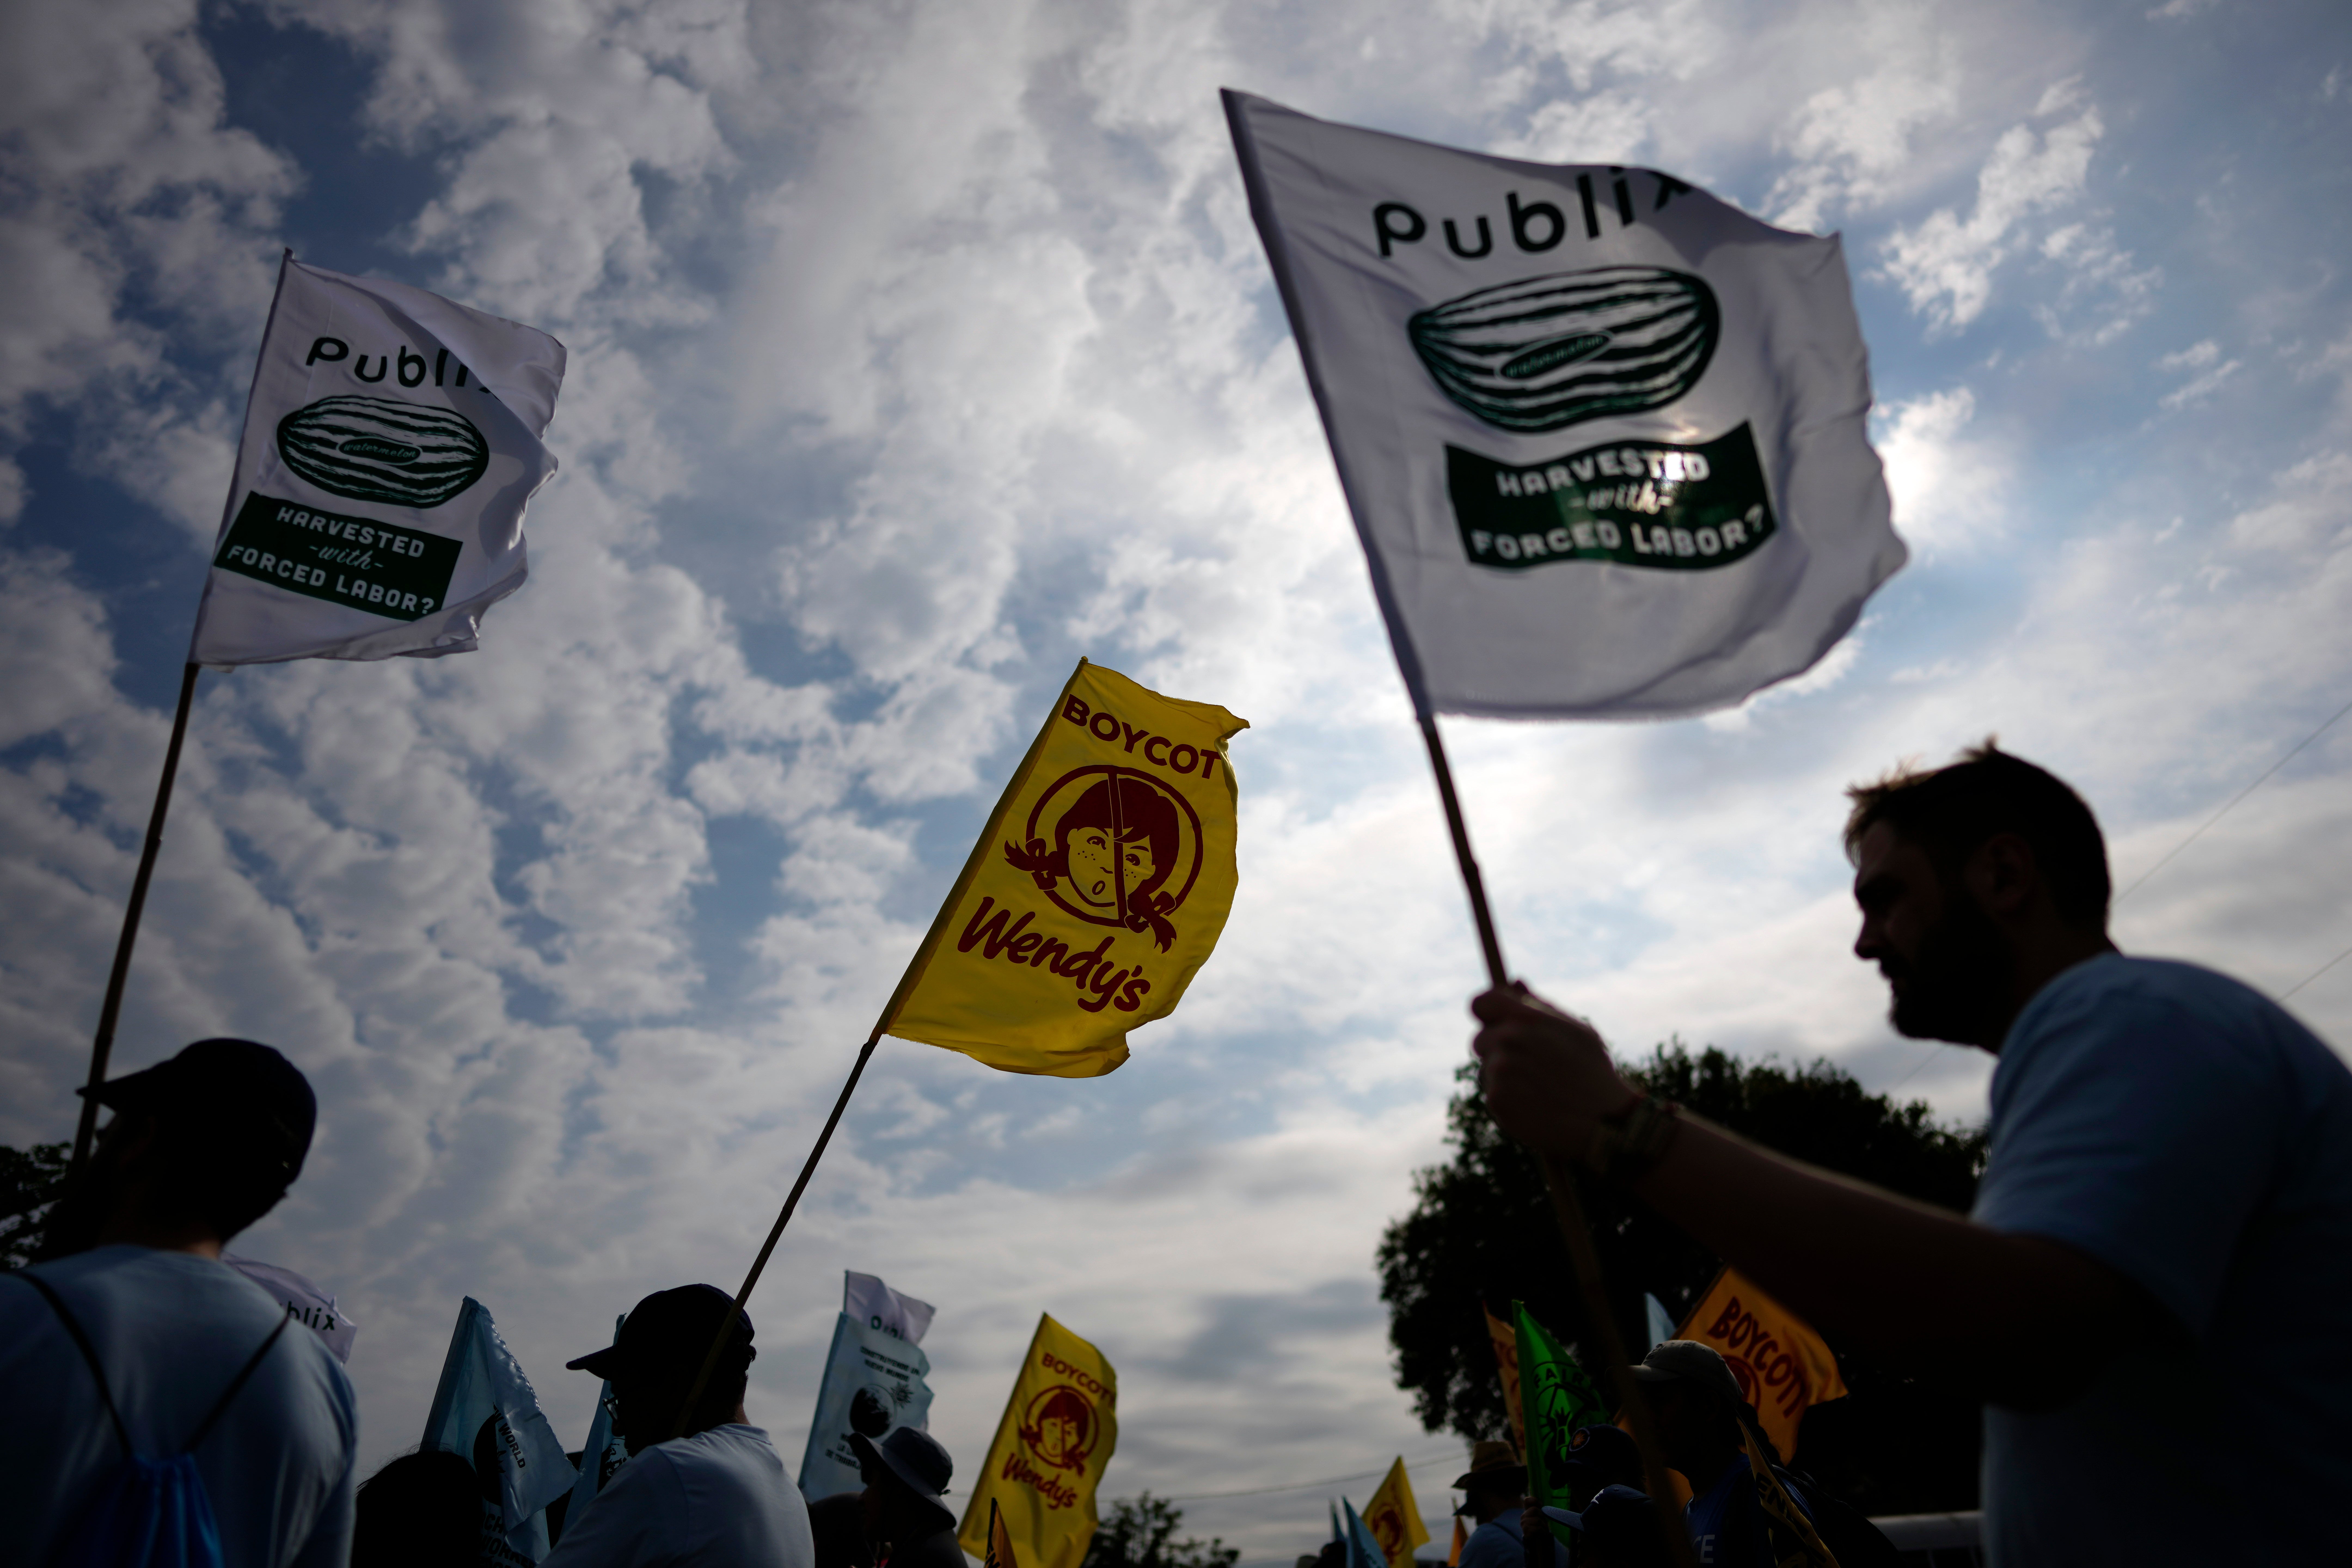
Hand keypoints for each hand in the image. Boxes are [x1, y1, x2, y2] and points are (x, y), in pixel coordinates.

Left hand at [1471, 983, 1632, 1164]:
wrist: (1603, 1122)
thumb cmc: (1592, 1071)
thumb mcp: (1575, 1029)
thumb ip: (1539, 1005)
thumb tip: (1515, 981)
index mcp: (1527, 1017)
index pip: (1481, 1002)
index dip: (1486, 1012)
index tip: (1495, 1021)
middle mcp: (1508, 1040)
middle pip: (1480, 1039)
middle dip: (1498, 1049)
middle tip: (1528, 1063)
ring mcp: (1499, 1071)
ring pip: (1486, 1068)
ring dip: (1504, 1076)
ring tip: (1538, 1086)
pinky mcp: (1496, 1100)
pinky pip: (1492, 1093)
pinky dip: (1508, 1099)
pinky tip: (1534, 1104)